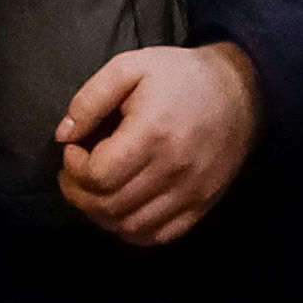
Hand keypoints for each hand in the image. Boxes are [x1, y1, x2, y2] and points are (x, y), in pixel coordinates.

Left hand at [56, 40, 263, 246]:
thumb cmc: (179, 75)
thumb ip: (89, 99)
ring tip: (93, 191)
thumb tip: (63, 136)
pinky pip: (161, 236)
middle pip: (111, 205)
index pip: (99, 175)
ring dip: (101, 215)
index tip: (73, 149)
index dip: (74, 168)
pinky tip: (121, 209)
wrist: (240, 91)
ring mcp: (191, 192)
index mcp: (153, 133)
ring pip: (132, 227)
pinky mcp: (202, 205)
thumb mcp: (129, 67)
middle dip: (79, 193)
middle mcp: (174, 170)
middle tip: (72, 174)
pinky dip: (132, 231)